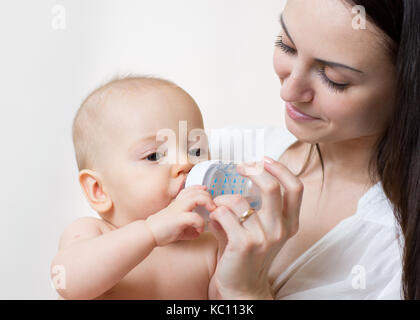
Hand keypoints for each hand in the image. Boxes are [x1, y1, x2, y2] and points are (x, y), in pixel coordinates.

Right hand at [145, 185, 215, 245]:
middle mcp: (179, 203)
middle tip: (213, 208)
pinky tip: (200, 230)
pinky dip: (200, 223)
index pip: (191, 189)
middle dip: (209, 197)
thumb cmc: (162, 230)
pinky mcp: (178, 219)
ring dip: (208, 203)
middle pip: (198, 191)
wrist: (148, 234)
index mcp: (178, 203)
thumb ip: (189, 228)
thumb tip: (197, 232)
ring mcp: (178, 210)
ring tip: (211, 212)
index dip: (200, 188)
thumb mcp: (178, 227)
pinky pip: (194, 216)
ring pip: (197, 198)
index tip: (207, 193)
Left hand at [208, 157, 302, 298]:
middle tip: (241, 167)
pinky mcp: (244, 244)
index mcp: (289, 223)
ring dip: (223, 199)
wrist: (242, 287)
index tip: (264, 160)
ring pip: (238, 200)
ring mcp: (264, 238)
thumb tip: (237, 182)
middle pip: (272, 187)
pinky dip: (215, 213)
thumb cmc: (248, 256)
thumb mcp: (259, 230)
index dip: (280, 169)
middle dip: (254, 171)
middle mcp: (280, 229)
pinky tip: (214, 221)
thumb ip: (252, 207)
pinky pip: (224, 214)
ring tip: (218, 207)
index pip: (295, 188)